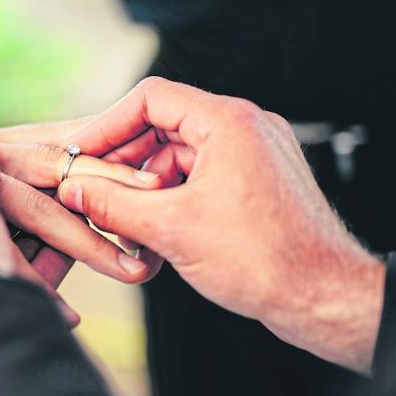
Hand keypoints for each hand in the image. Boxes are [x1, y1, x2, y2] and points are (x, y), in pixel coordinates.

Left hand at [0, 81, 157, 284]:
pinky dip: (84, 144)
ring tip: (150, 201)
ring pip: (52, 168)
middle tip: (135, 266)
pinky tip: (122, 147)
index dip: (29, 284)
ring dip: (102, 188)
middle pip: (39, 206)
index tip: (64, 315)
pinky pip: (44, 138)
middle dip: (89, 240)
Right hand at [59, 77, 385, 373]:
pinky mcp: (258, 180)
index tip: (81, 153)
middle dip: (125, 162)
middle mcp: (246, 127)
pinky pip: (202, 176)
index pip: (150, 99)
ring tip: (127, 226)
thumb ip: (110, 203)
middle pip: (164, 126)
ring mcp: (255, 153)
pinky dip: (174, 199)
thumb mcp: (169, 229)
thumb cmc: (263, 260)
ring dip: (147, 187)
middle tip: (94, 193)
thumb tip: (72, 188)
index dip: (107, 125)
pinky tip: (157, 236)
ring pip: (181, 156)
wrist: (323, 297)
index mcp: (228, 122)